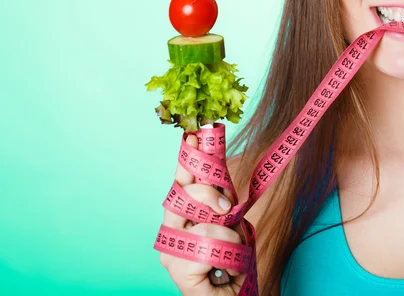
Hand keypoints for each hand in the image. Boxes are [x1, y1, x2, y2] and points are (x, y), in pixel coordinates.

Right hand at [159, 135, 245, 294]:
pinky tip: (228, 268)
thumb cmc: (232, 264)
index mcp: (183, 218)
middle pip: (184, 194)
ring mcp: (170, 250)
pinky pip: (211, 244)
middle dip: (212, 196)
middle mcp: (171, 231)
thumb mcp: (232, 223)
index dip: (187, 160)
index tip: (193, 136)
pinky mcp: (177, 268)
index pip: (181, 182)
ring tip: (233, 250)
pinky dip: (230, 254)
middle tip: (228, 209)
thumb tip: (220, 173)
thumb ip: (223, 200)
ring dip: (231, 234)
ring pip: (206, 222)